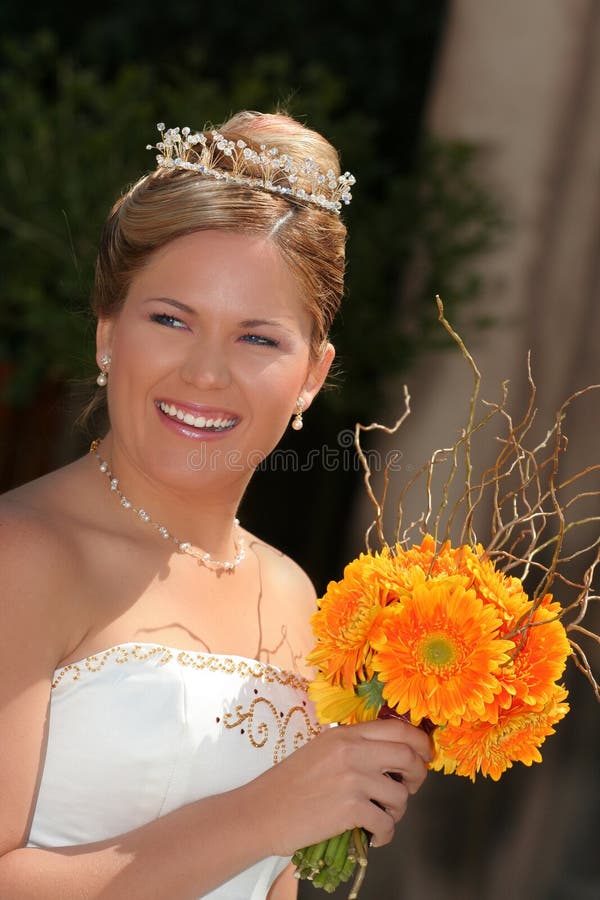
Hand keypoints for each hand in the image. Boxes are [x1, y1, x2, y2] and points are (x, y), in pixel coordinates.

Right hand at [246, 717, 431, 856]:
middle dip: (418, 775)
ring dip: (398, 810)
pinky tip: (375, 836)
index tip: (425, 755)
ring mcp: (352, 779)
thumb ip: (354, 746)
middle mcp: (352, 751)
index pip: (398, 729)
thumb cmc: (289, 784)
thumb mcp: (322, 750)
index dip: (420, 743)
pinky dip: (386, 835)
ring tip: (383, 816)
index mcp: (345, 734)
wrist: (262, 811)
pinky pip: (386, 823)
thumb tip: (391, 756)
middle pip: (408, 757)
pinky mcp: (351, 809)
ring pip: (401, 795)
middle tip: (410, 786)